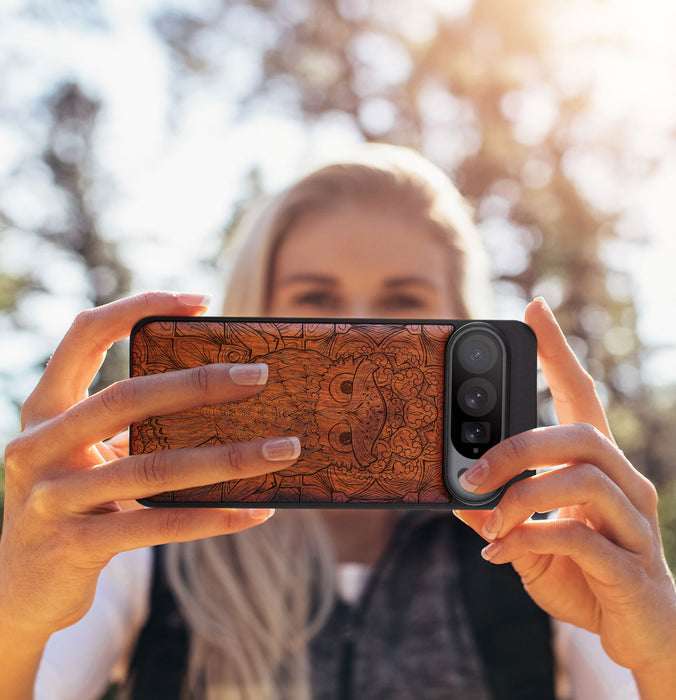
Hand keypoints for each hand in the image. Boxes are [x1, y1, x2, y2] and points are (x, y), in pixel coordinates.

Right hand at [0, 292, 300, 639]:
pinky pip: (159, 525)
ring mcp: (52, 498)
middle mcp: (38, 446)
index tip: (200, 301)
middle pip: (127, 398)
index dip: (138, 307)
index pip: (85, 334)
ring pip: (153, 467)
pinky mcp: (74, 546)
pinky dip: (214, 517)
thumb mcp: (88, 456)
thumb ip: (131, 427)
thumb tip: (223, 400)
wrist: (22, 591)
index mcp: (44, 409)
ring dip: (229, 458)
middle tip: (260, 375)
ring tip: (283, 449)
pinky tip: (257, 511)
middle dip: (199, 383)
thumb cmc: (74, 504)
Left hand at [454, 298, 675, 691]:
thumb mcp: (529, 540)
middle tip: (471, 472)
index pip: (581, 395)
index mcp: (598, 468)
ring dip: (521, 497)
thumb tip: (456, 495)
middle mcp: (625, 484)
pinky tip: (501, 554)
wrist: (639, 634)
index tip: (534, 309)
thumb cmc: (585, 576)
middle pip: (580, 434)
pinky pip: (580, 537)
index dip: (558, 352)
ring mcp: (635, 523)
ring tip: (488, 522)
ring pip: (583, 479)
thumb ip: (498, 515)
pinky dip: (529, 540)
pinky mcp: (632, 566)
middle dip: (517, 447)